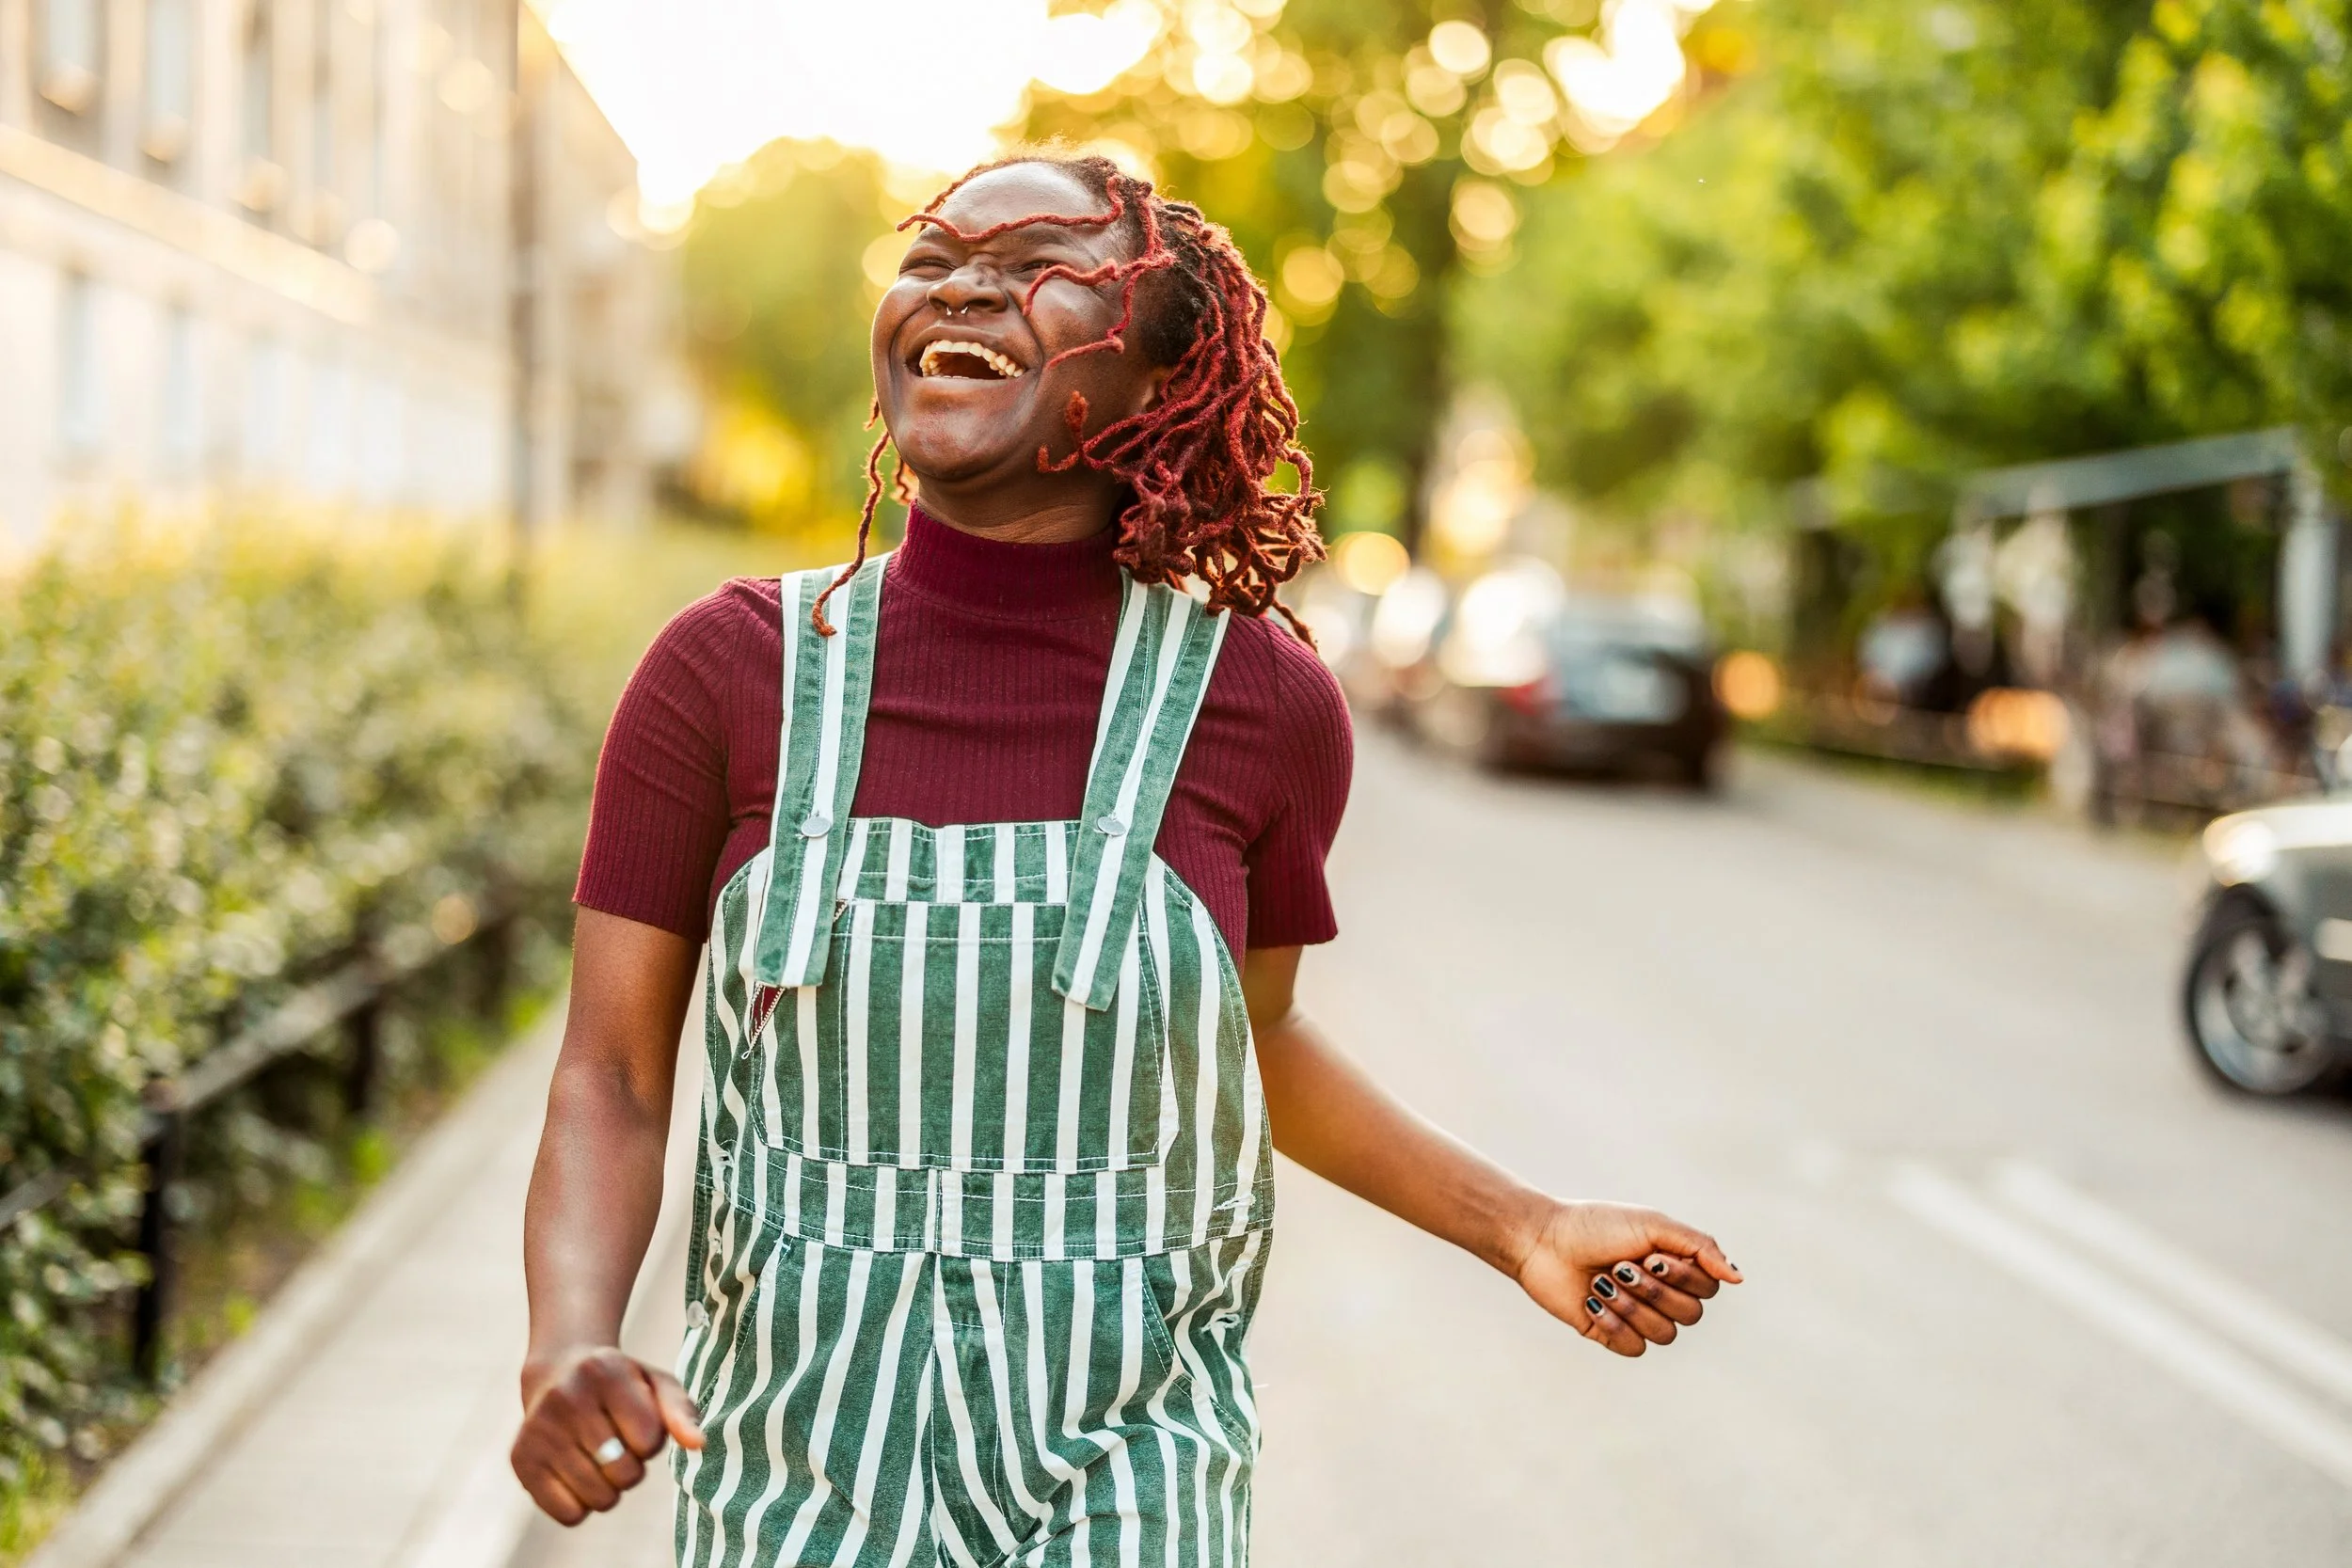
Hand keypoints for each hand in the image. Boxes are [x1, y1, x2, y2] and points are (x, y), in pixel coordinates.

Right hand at [512, 1345, 703, 1523]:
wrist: (559, 1372)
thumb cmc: (621, 1384)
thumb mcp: (656, 1383)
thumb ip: (682, 1411)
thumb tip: (698, 1443)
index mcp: (604, 1371)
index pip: (649, 1439)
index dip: (652, 1441)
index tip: (638, 1424)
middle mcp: (565, 1397)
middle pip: (624, 1473)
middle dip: (633, 1467)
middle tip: (619, 1445)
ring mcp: (538, 1430)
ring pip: (598, 1498)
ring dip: (610, 1489)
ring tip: (600, 1459)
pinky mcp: (520, 1460)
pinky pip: (569, 1514)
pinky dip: (582, 1505)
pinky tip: (578, 1474)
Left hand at [1512, 1200, 1741, 1357]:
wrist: (1543, 1241)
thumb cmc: (1596, 1226)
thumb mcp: (1652, 1225)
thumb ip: (1699, 1248)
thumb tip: (1739, 1279)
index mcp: (1675, 1266)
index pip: (1708, 1289)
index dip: (1683, 1278)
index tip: (1651, 1255)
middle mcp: (1662, 1293)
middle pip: (1690, 1315)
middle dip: (1654, 1292)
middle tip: (1621, 1267)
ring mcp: (1637, 1316)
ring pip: (1664, 1335)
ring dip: (1631, 1307)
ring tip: (1603, 1282)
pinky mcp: (1612, 1334)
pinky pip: (1634, 1347)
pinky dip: (1614, 1324)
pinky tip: (1592, 1303)